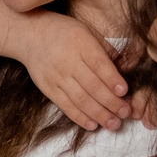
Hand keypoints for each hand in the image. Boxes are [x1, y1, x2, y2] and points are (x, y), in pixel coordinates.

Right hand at [13, 11, 134, 131]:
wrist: (30, 36)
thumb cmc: (65, 32)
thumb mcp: (86, 31)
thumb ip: (104, 50)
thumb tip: (126, 69)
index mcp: (81, 44)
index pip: (99, 65)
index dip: (112, 79)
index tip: (124, 92)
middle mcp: (68, 61)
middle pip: (92, 86)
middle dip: (111, 102)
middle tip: (125, 112)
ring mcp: (56, 77)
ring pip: (80, 99)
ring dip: (99, 114)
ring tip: (114, 124)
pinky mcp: (48, 89)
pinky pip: (65, 106)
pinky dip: (80, 117)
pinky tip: (93, 125)